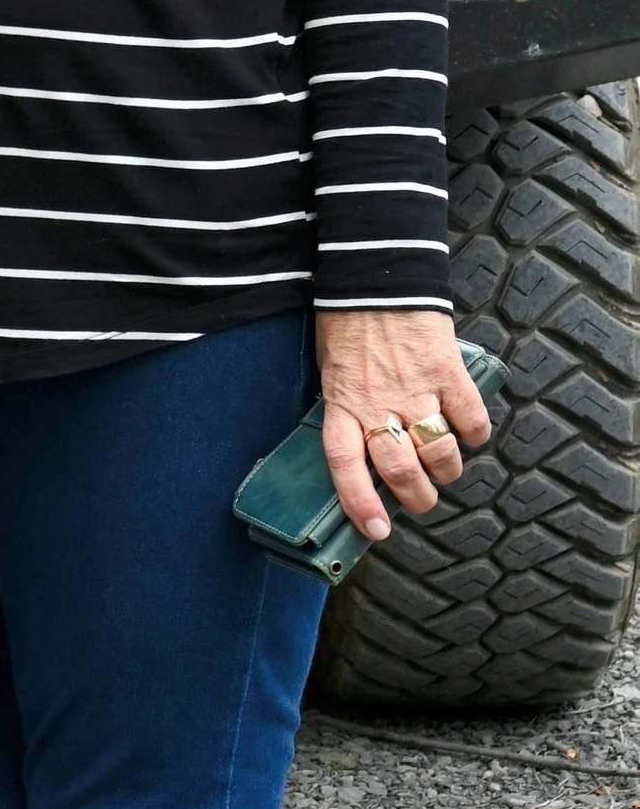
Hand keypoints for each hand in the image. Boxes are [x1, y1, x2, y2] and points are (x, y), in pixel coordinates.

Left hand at [315, 309, 490, 543]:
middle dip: (416, 496)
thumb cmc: (349, 325)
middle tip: (421, 500)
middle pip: (401, 469)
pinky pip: (471, 418)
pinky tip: (470, 433)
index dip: (360, 503)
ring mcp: (416, 389)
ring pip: (439, 451)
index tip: (375, 531)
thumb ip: (348, 409)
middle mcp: (378, 403)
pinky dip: (476, 433)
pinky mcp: (448, 372)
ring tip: (444, 469)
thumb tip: (366, 450)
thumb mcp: (332, 371)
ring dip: (446, 470)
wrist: (377, 277)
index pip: (346, 466)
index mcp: (342, 404)